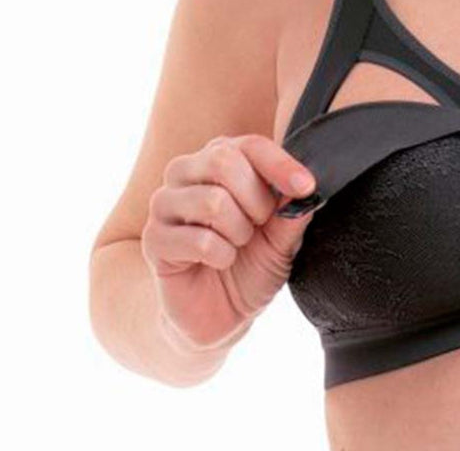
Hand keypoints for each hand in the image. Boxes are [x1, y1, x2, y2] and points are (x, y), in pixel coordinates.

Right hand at [141, 133, 319, 350]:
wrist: (220, 313)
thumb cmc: (252, 264)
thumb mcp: (283, 239)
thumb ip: (292, 212)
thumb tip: (305, 188)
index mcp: (221, 158)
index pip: (250, 145)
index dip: (280, 164)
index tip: (305, 187)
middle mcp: (187, 172)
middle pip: (223, 161)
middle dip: (256, 199)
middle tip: (260, 225)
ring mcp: (165, 204)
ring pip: (212, 201)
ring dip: (239, 232)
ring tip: (238, 244)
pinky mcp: (154, 239)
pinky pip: (198, 240)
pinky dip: (221, 256)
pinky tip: (219, 262)